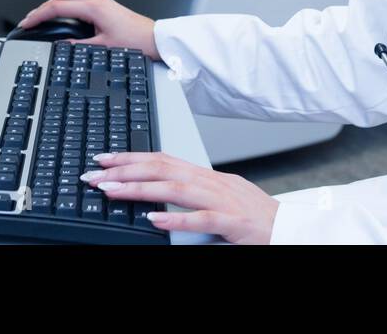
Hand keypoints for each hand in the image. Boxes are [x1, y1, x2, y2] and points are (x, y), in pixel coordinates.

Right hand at [18, 0, 157, 57]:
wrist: (156, 39)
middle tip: (30, 19)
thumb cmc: (136, 42)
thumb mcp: (103, 48)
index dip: (40, 14)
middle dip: (43, 7)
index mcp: (95, 8)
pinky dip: (66, 8)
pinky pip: (80, 2)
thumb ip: (80, 46)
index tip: (28, 22)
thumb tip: (62, 46)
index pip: (59, 7)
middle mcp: (98, 1)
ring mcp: (102, 2)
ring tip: (42, 18)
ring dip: (54, 6)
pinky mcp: (106, 7)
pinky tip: (62, 18)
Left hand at [82, 151, 279, 244]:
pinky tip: (154, 220)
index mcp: (207, 177)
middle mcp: (213, 183)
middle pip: (163, 168)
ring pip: (176, 188)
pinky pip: (202, 218)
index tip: (105, 160)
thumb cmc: (256, 217)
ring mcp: (223, 201)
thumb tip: (159, 195)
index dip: (131, 157)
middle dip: (125, 169)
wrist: (292, 229)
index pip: (163, 159)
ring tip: (111, 191)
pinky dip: (176, 217)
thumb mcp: (220, 199)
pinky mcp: (234, 223)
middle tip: (94, 173)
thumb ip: (192, 194)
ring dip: (140, 188)